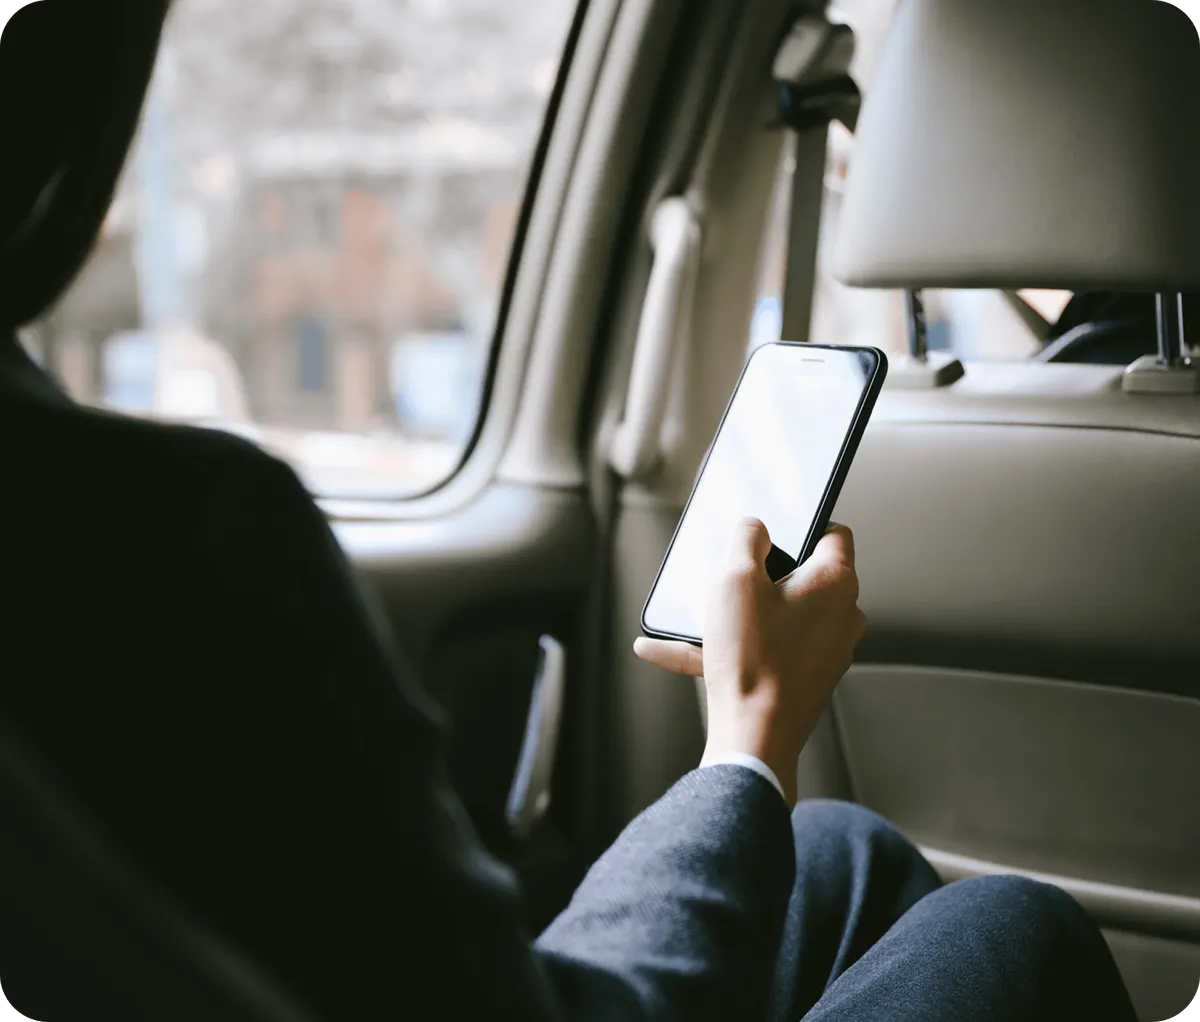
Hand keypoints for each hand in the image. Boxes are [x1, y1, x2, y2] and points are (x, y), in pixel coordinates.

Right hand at [634, 518, 866, 805]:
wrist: (753, 738)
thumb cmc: (752, 661)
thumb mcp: (734, 578)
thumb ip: (745, 537)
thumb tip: (752, 526)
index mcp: (836, 583)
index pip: (833, 532)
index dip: (800, 525)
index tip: (772, 529)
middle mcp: (841, 617)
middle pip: (800, 576)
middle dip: (757, 574)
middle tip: (724, 575)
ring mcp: (826, 652)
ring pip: (777, 616)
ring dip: (736, 615)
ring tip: (692, 619)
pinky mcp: (805, 679)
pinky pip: (766, 650)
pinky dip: (731, 647)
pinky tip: (675, 651)